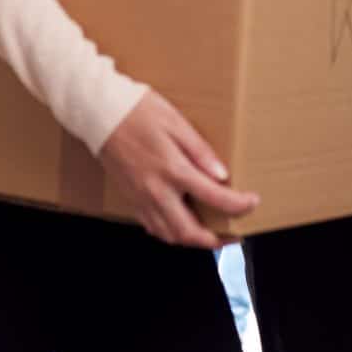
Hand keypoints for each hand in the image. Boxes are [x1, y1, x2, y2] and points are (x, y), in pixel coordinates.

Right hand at [99, 92, 258, 247]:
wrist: (99, 114)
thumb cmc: (137, 112)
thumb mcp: (176, 123)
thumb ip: (200, 152)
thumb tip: (222, 175)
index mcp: (173, 170)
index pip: (214, 198)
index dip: (238, 205)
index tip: (252, 202)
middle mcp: (157, 191)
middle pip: (190, 232)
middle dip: (216, 239)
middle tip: (234, 235)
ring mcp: (141, 198)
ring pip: (170, 235)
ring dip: (193, 240)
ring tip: (211, 234)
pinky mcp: (131, 198)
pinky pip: (153, 227)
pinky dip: (171, 232)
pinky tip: (180, 223)